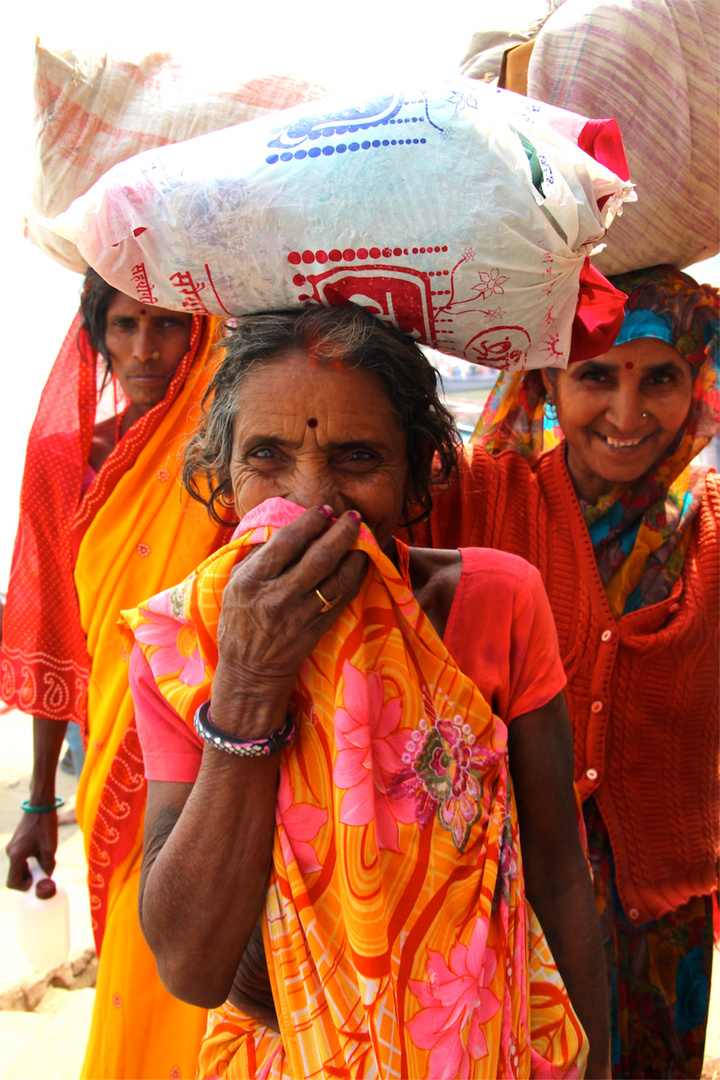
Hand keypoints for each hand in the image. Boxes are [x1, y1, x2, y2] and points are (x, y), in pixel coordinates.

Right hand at [6, 811, 57, 890]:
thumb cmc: (45, 825)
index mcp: (16, 856)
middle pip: (16, 875)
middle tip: (43, 871)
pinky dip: (29, 860)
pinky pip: (20, 857)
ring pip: (19, 866)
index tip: (36, 881)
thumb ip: (48, 866)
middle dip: (29, 877)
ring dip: (30, 868)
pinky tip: (41, 852)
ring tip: (44, 860)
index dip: (24, 887)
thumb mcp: (50, 848)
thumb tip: (46, 876)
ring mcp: (12, 846)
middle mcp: (11, 852)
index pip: (12, 882)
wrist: (40, 806)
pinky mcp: (16, 842)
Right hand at [212, 506, 366, 735]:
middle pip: (318, 558)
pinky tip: (360, 561)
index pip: (286, 543)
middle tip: (352, 516)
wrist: (250, 671)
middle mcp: (277, 597)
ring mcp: (300, 615)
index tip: (323, 510)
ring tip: (361, 535)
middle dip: (340, 532)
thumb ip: (258, 557)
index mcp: (252, 581)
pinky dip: (354, 576)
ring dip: (354, 553)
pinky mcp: (317, 629)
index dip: (309, 522)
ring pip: (337, 579)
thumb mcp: (235, 585)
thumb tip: (286, 526)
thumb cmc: (239, 622)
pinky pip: (342, 598)